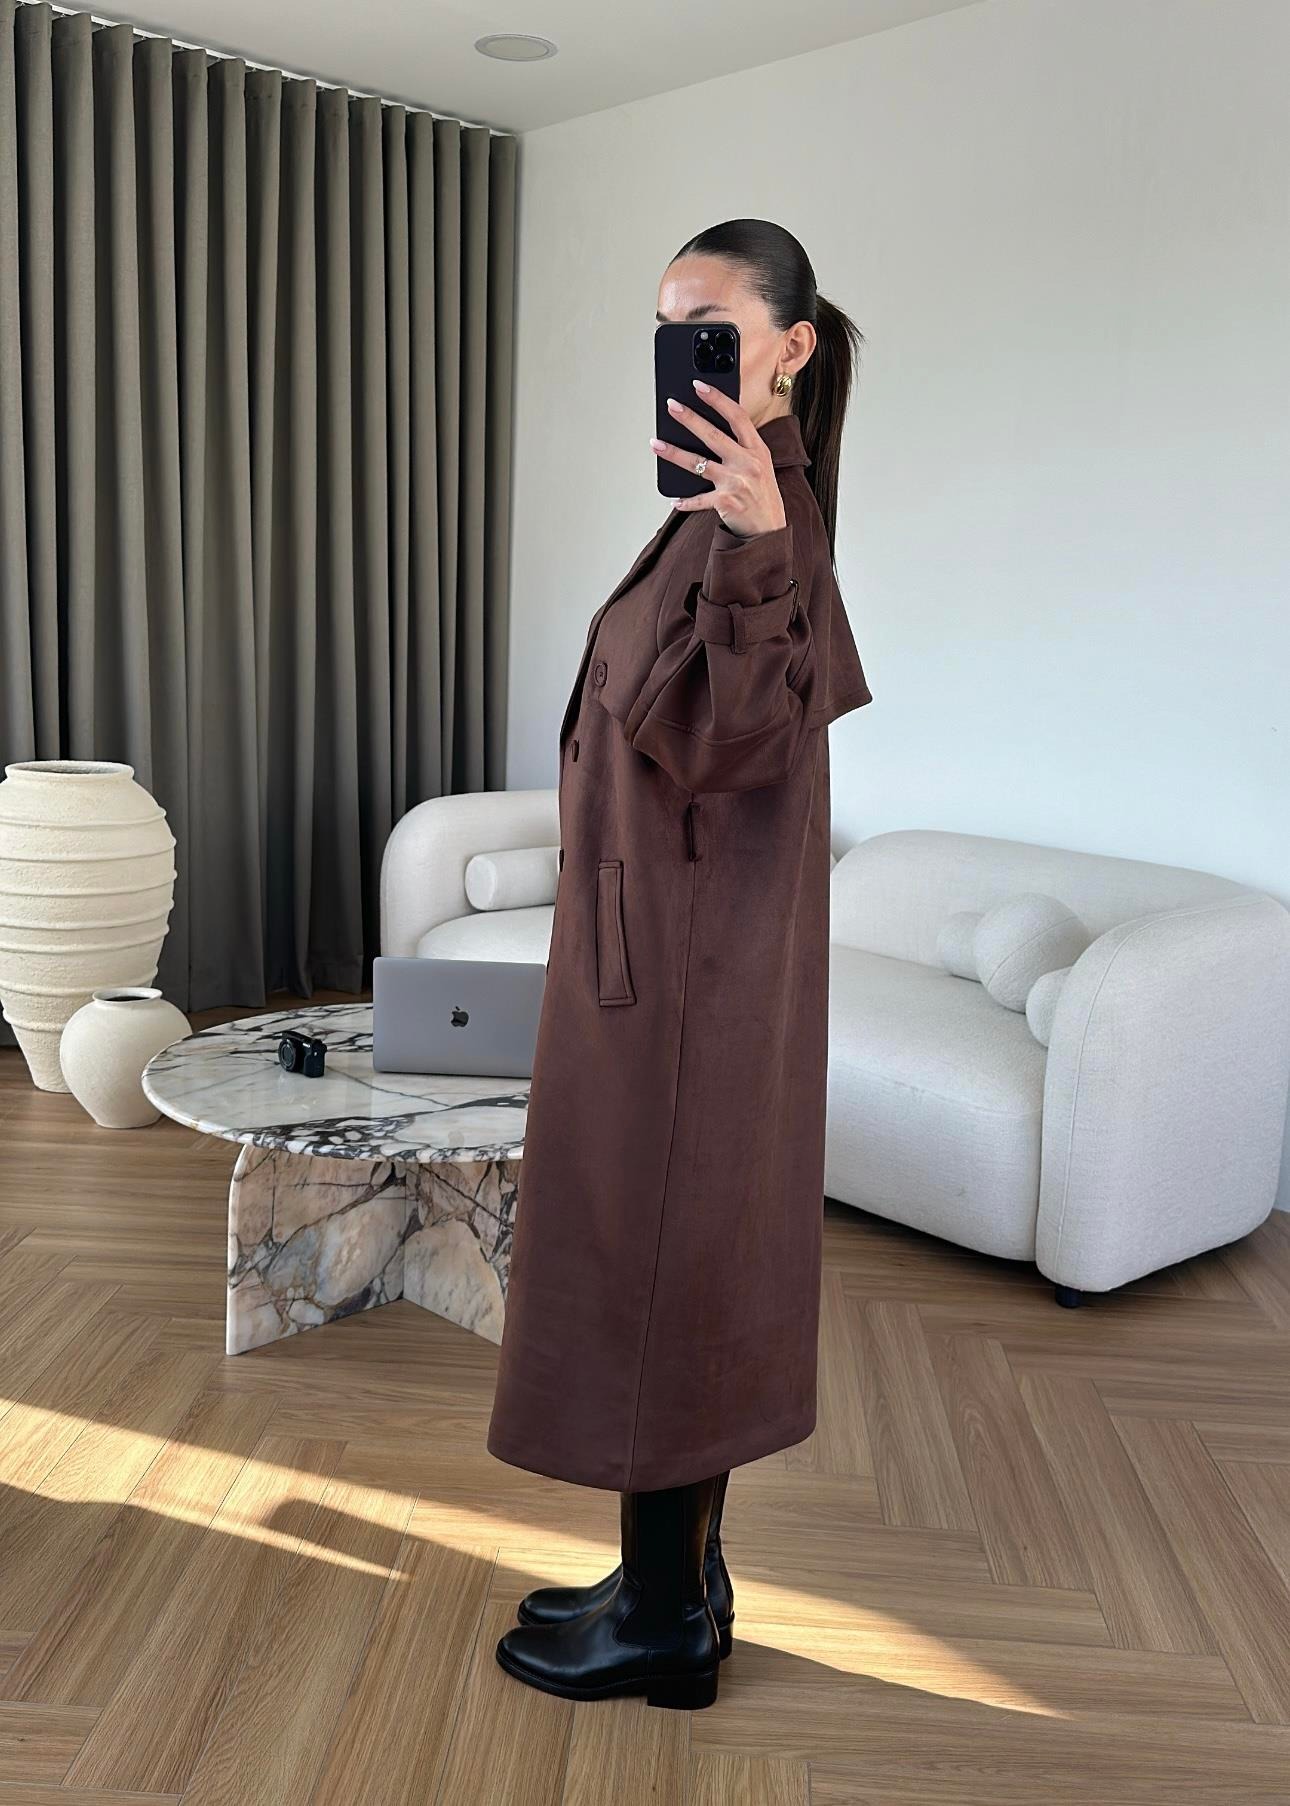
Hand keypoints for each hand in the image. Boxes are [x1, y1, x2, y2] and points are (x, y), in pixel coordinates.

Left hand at [651, 381, 786, 539]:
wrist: (770, 530)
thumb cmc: (763, 495)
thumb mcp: (761, 465)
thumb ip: (742, 447)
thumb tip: (709, 429)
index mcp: (758, 450)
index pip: (737, 417)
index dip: (717, 399)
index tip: (699, 386)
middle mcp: (747, 464)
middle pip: (713, 435)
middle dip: (690, 419)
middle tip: (671, 406)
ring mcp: (736, 483)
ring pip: (698, 463)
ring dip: (674, 453)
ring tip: (656, 443)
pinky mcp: (725, 503)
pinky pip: (698, 499)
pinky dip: (685, 501)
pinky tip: (674, 499)